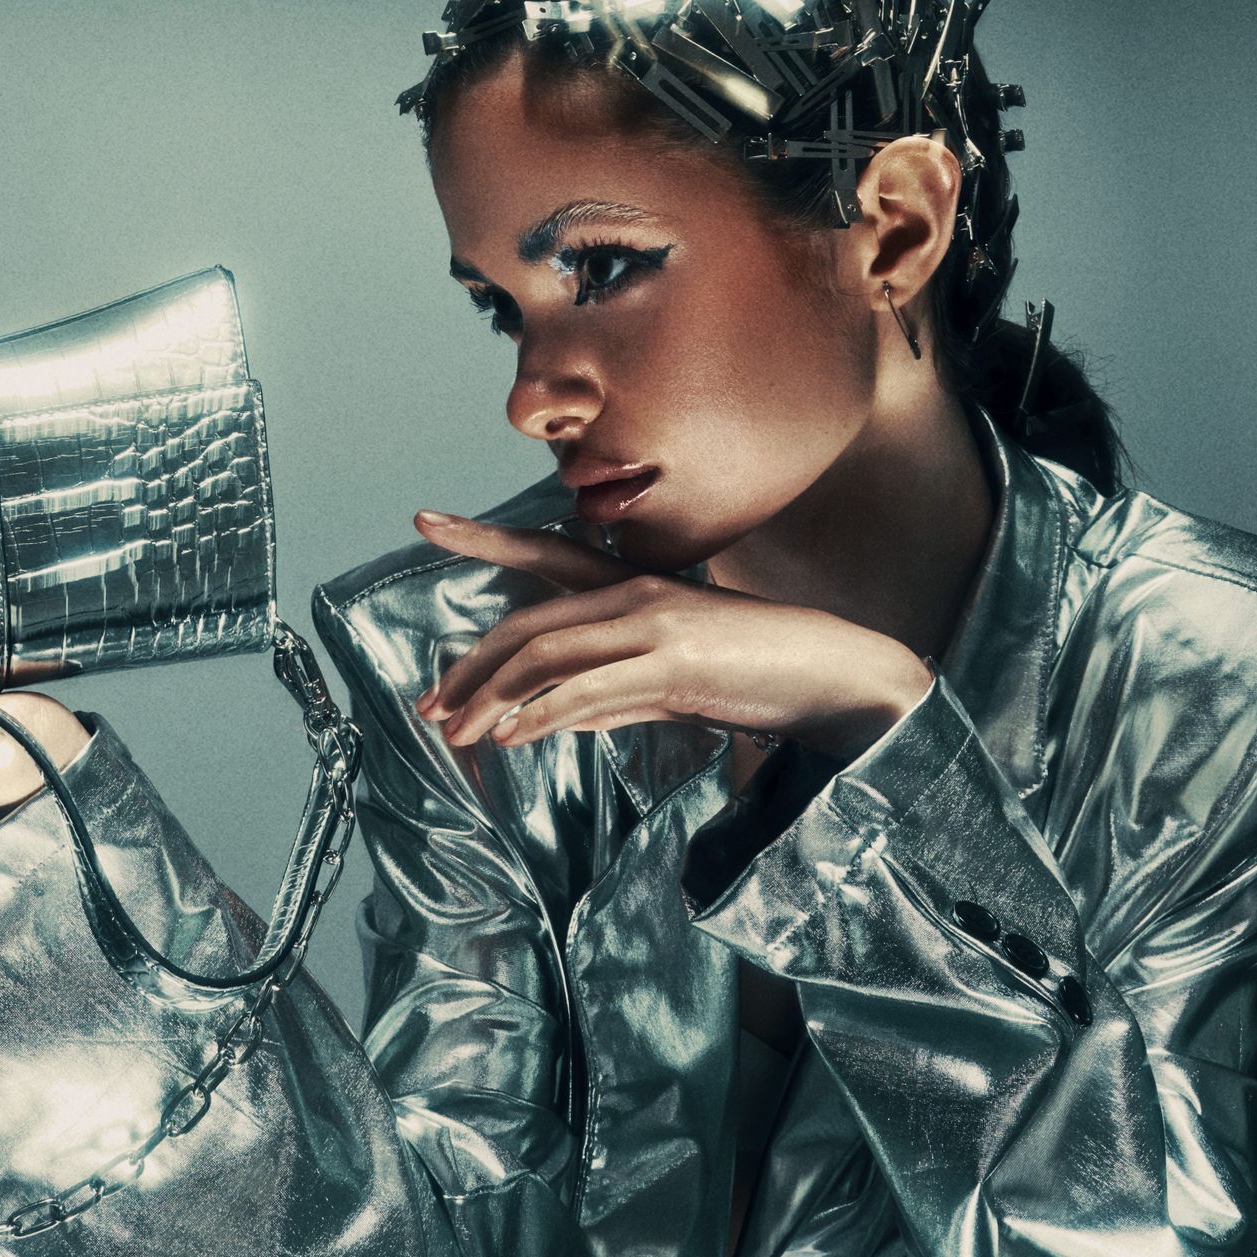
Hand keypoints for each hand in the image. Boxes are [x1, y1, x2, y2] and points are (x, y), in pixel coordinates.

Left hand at [409, 511, 933, 761]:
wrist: (833, 676)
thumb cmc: (754, 679)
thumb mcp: (671, 687)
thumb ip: (616, 696)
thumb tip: (565, 719)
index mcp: (631, 587)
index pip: (541, 553)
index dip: (480, 537)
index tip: (423, 521)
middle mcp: (634, 594)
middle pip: (527, 623)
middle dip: (470, 669)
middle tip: (430, 709)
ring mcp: (653, 625)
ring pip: (546, 655)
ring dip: (491, 698)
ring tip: (456, 733)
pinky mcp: (672, 663)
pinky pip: (588, 688)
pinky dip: (541, 713)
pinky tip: (510, 735)